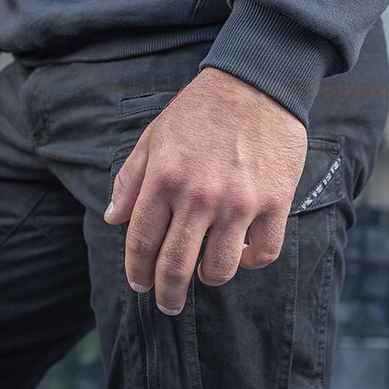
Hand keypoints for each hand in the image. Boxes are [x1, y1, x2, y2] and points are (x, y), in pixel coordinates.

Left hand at [104, 67, 307, 314]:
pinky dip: (251, 263)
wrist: (256, 83)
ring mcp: (240, 202)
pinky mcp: (275, 202)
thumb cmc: (200, 110)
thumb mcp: (154, 136)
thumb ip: (130, 179)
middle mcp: (199, 195)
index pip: (141, 242)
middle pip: (175, 266)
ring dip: (207, 278)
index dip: (136, 271)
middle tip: (166, 304)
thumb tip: (113, 219)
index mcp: (164, 178)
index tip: (139, 284)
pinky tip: (242, 254)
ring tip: (205, 271)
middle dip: (166, 294)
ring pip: (219, 269)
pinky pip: (264, 253)